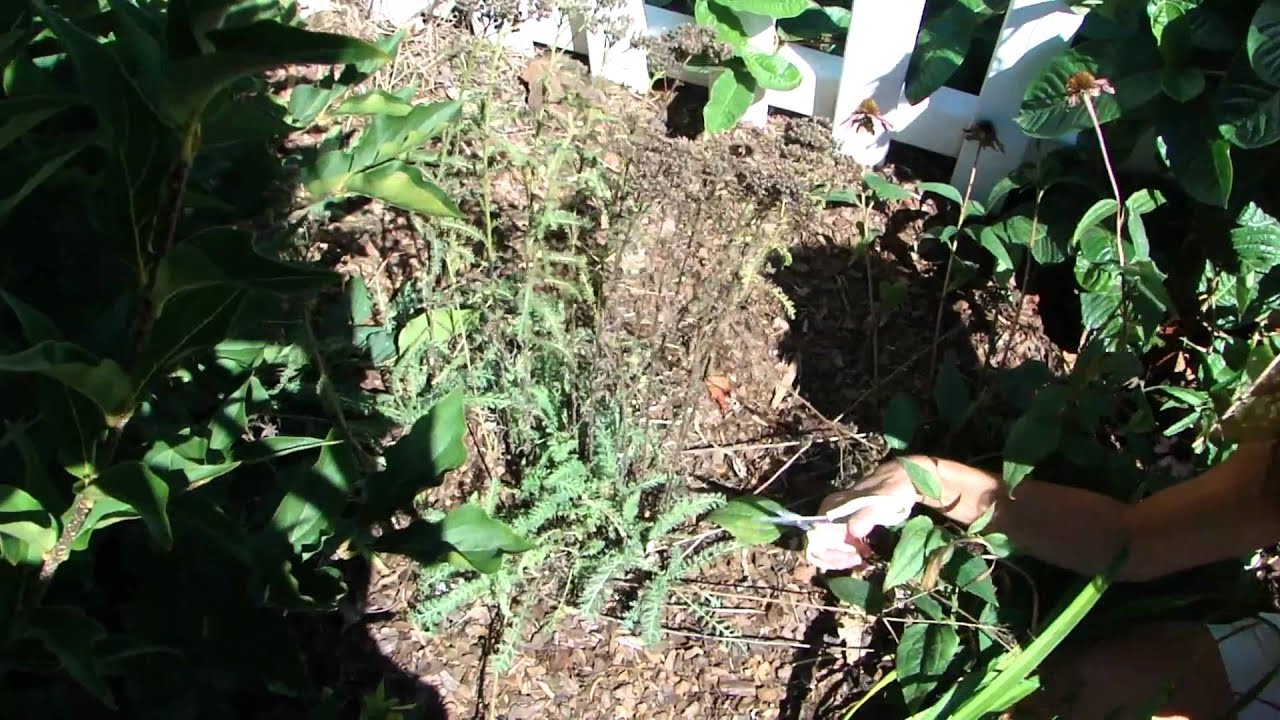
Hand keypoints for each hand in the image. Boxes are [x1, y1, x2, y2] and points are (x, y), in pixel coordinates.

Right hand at [805, 458, 925, 571]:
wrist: (902, 480)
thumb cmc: (889, 490)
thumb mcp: (878, 503)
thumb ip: (865, 516)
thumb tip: (853, 532)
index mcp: (831, 507)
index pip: (816, 536)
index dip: (830, 553)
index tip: (853, 558)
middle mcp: (829, 514)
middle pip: (820, 544)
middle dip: (837, 558)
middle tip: (858, 562)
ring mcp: (838, 520)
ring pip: (830, 546)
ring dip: (843, 557)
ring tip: (863, 562)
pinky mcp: (847, 525)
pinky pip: (840, 543)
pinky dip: (849, 553)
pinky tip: (864, 555)